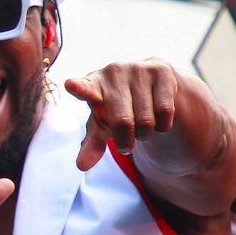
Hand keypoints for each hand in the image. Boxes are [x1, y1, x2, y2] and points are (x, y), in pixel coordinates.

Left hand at [64, 59, 178, 170]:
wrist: (148, 84)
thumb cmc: (116, 107)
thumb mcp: (102, 126)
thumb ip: (92, 144)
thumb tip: (81, 166)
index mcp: (91, 84)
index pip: (84, 88)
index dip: (78, 88)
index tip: (70, 85)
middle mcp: (112, 71)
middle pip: (122, 122)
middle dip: (126, 140)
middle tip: (126, 142)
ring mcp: (137, 68)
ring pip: (146, 120)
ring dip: (145, 133)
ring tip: (140, 124)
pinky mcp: (160, 69)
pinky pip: (164, 111)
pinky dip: (162, 125)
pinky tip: (156, 116)